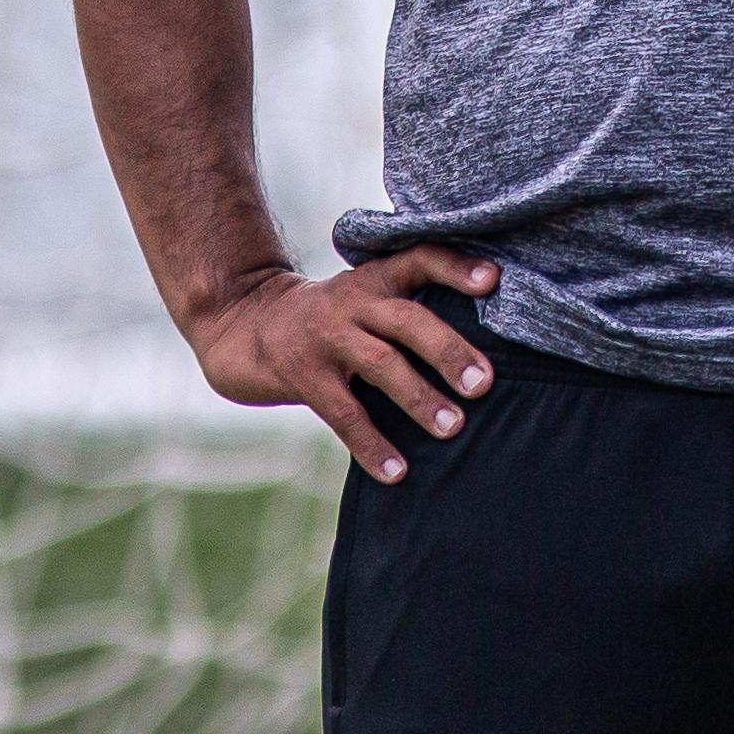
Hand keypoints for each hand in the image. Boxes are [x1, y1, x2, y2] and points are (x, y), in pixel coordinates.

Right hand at [185, 245, 499, 483]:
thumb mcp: (359, 299)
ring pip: (381, 364)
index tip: (493, 280)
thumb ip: (404, 312)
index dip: (456, 267)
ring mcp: (325, 338)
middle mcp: (351, 302)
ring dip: (419, 398)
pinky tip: (397, 473)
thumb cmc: (324, 320)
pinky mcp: (301, 375)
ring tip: (453, 427)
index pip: (419, 260)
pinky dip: (372, 446)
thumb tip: (479, 358)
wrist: (241, 323)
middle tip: (484, 383)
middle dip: (448, 351)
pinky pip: (344, 414)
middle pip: (408, 320)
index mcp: (373, 280)